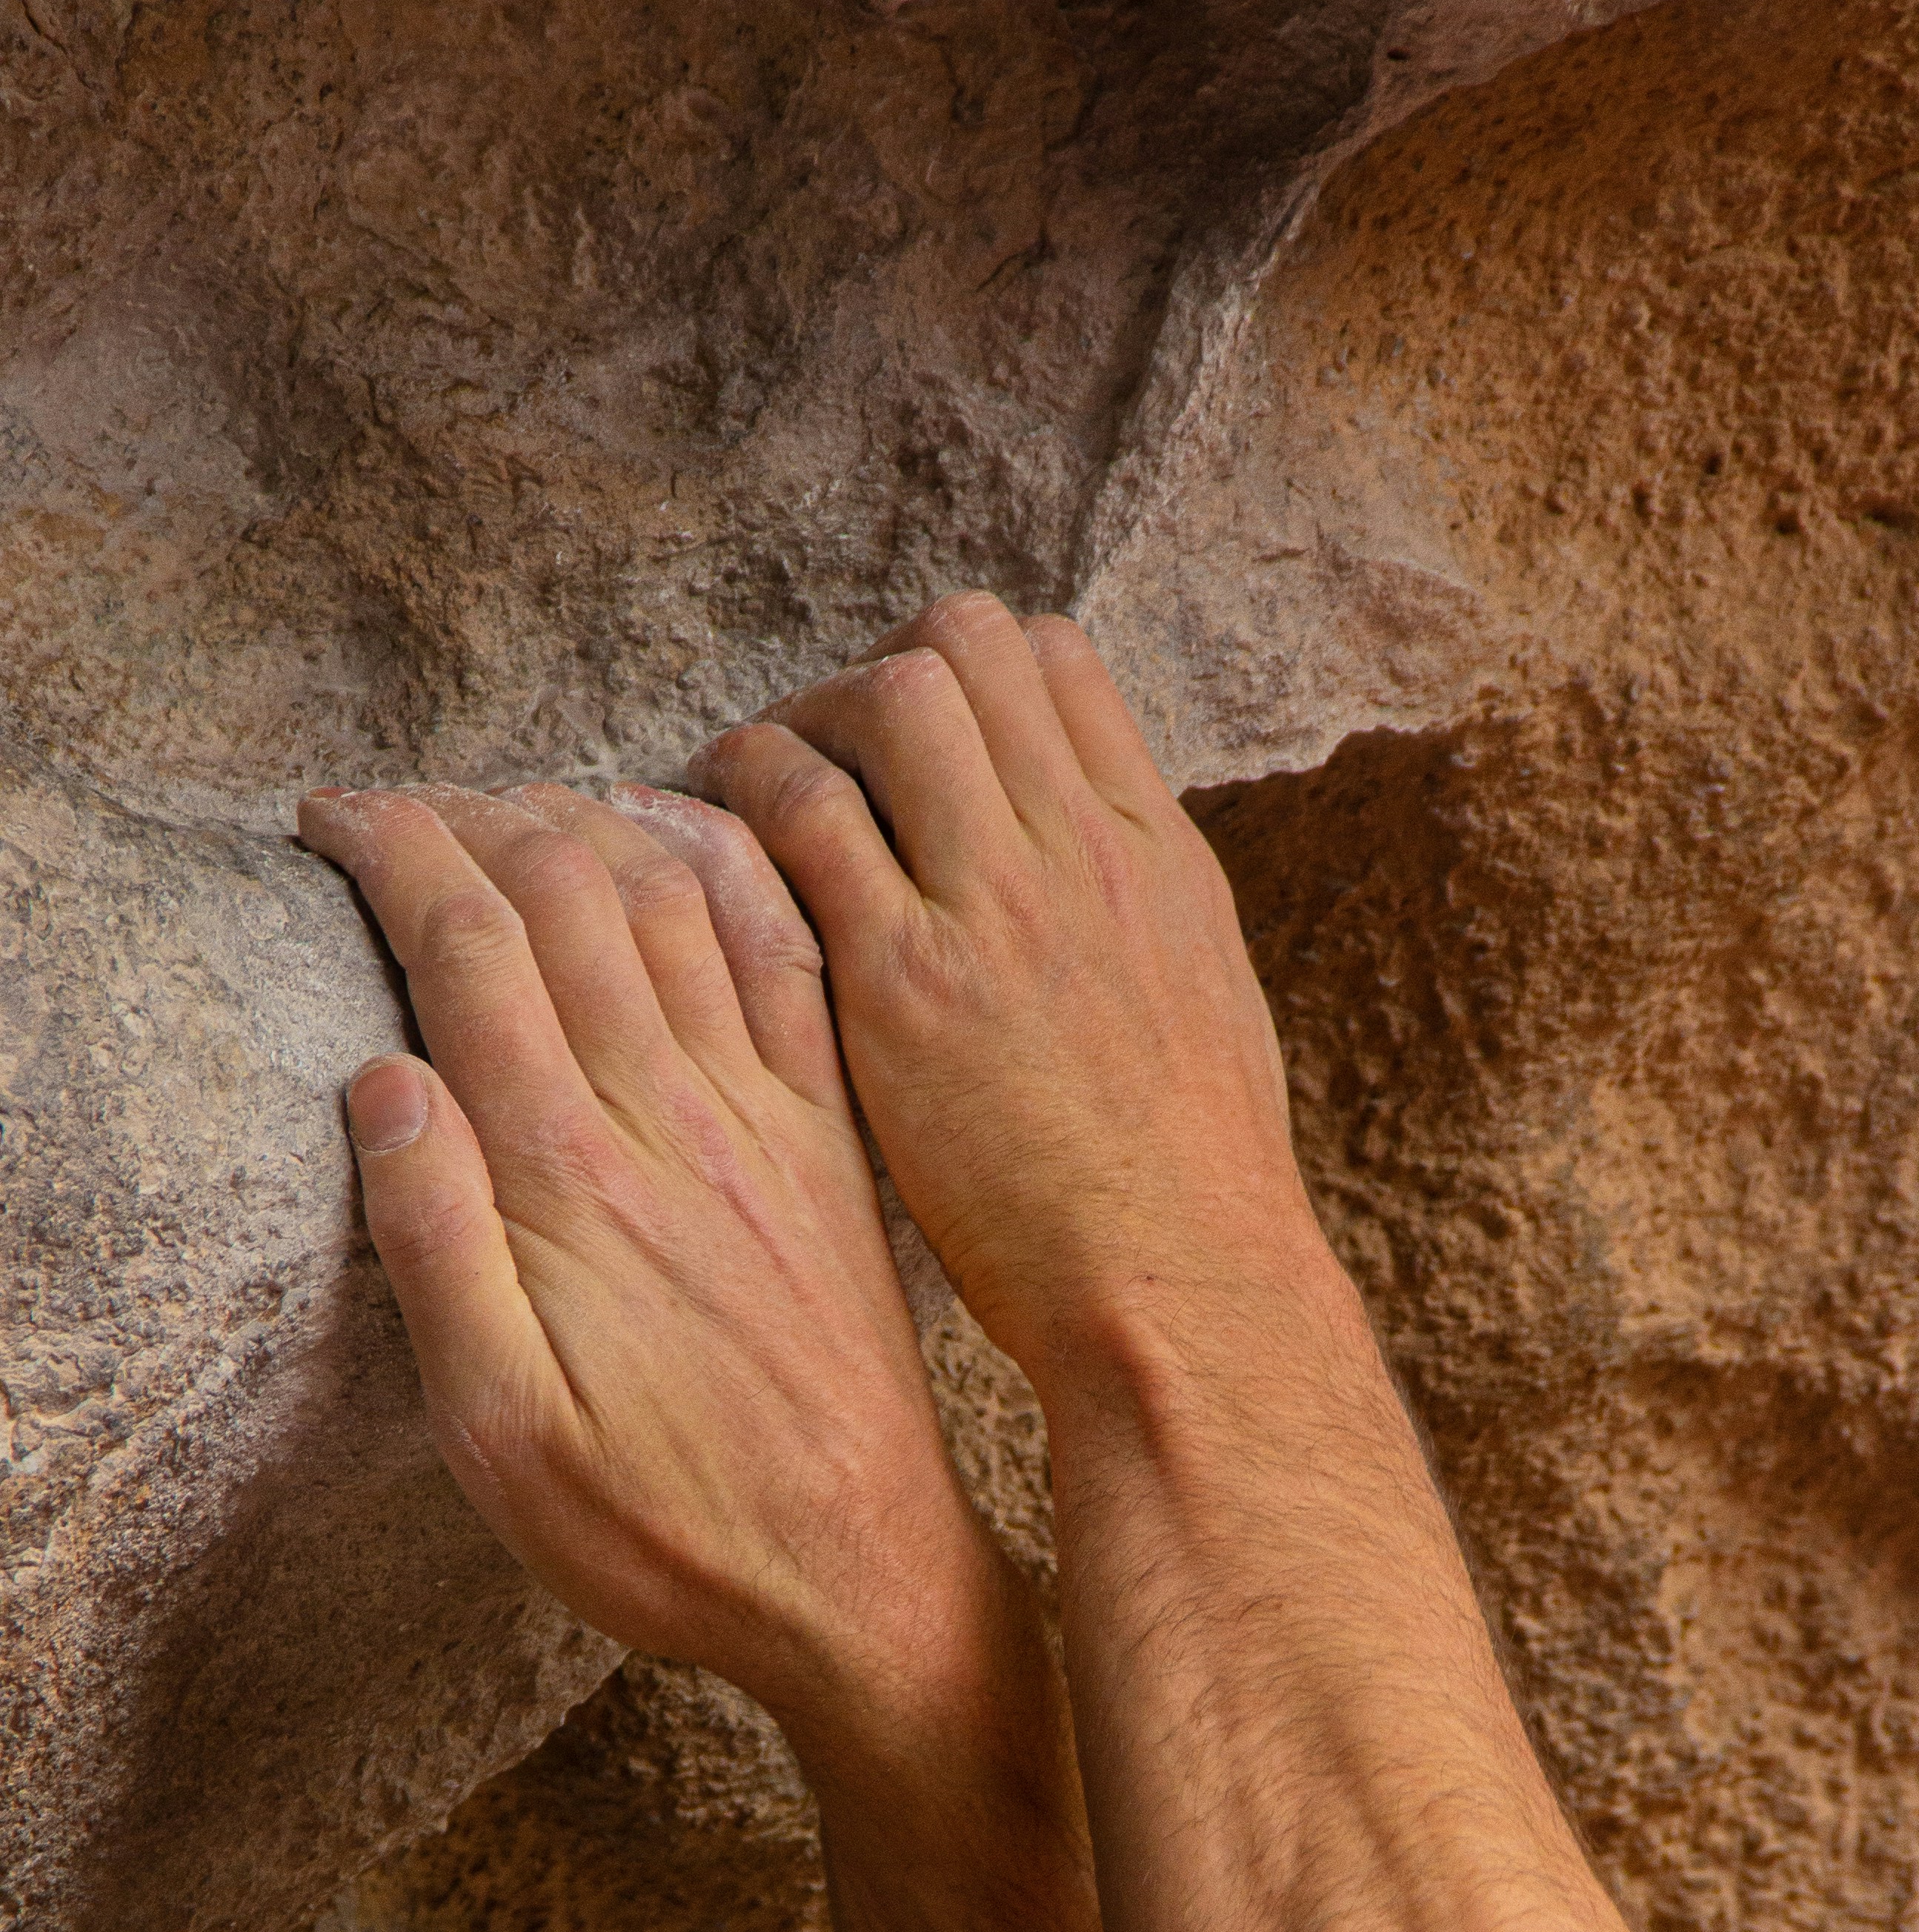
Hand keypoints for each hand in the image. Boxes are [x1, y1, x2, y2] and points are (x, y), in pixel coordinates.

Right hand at [297, 779, 1001, 1783]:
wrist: (865, 1579)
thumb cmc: (669, 1533)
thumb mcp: (503, 1440)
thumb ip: (438, 1253)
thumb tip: (380, 1080)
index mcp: (574, 1180)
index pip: (473, 945)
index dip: (394, 851)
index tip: (329, 815)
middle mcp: (677, 1119)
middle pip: (570, 889)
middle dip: (472, 813)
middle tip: (398, 803)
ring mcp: (766, 1119)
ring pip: (676, 897)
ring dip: (588, 819)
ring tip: (513, 804)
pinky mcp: (829, 1143)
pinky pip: (787, 959)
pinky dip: (730, 870)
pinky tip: (686, 835)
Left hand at [686, 594, 1315, 1384]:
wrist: (1183, 1285)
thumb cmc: (1187, 1186)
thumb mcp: (1198, 1004)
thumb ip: (1126, 919)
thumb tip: (1072, 880)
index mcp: (1154, 851)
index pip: (1053, 661)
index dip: (966, 675)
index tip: (916, 744)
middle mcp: (1082, 849)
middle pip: (965, 646)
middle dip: (873, 676)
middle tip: (817, 755)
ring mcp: (997, 904)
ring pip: (888, 699)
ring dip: (802, 722)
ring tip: (749, 789)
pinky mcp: (908, 979)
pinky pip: (804, 817)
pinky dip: (744, 799)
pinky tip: (706, 846)